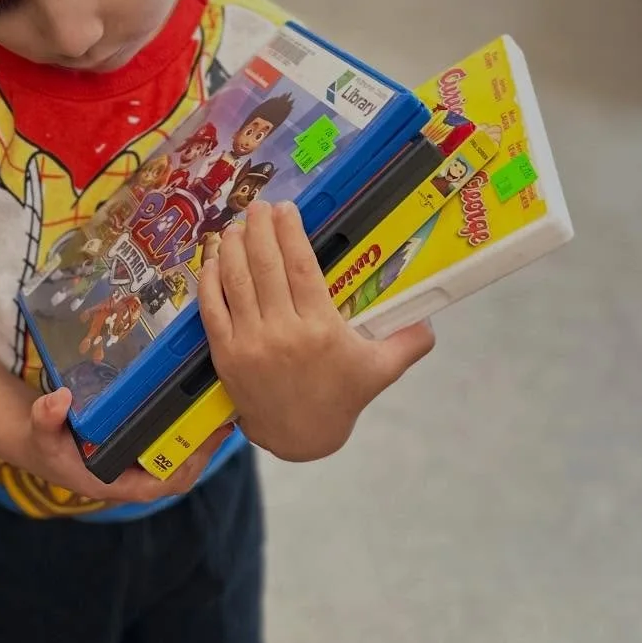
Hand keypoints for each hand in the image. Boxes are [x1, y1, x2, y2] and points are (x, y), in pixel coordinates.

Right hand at [22, 386, 233, 508]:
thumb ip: (45, 418)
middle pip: (180, 472)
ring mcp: (137, 464)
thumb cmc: (45, 445)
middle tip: (222, 420)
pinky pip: (170, 445)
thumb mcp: (40, 432)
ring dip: (199, 439)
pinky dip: (186, 430)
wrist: (39, 443)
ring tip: (219, 411)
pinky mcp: (138, 450)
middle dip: (203, 450)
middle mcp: (132, 477)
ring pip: (179, 459)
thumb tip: (59, 399)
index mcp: (115, 482)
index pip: (162, 484)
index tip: (204, 444)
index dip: (187, 467)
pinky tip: (199, 407)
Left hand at [198, 201, 434, 461]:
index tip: (287, 210)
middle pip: (266, 266)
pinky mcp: (225, 354)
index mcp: (321, 329)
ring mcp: (249, 343)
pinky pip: (212, 308)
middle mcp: (283, 333)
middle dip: (261, 228)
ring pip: (236, 281)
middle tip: (260, 205)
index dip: (291, 233)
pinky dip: (210, 279)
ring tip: (238, 224)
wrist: (300, 437)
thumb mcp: (380, 370)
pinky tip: (213, 257)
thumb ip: (408, 342)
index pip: (301, 267)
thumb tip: (432, 320)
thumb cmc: (340, 398)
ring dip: (234, 246)